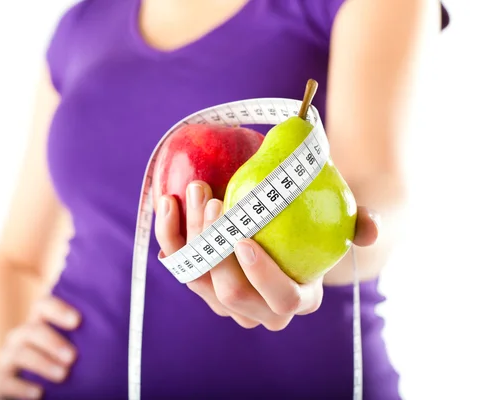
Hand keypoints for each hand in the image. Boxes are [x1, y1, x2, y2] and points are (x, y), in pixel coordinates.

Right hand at [0, 295, 80, 398]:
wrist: (27, 391)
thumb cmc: (57, 365)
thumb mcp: (69, 349)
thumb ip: (85, 337)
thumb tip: (125, 326)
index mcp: (38, 324)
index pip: (42, 306)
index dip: (58, 309)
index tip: (77, 321)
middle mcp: (20, 337)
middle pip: (32, 330)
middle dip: (53, 341)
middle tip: (73, 356)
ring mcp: (6, 359)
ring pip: (20, 353)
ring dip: (43, 363)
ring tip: (63, 375)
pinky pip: (5, 381)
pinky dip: (22, 387)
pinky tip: (39, 393)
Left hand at [155, 181, 378, 330]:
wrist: (272, 223)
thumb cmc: (308, 220)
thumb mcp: (338, 218)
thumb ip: (358, 224)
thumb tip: (370, 229)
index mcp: (294, 300)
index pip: (280, 300)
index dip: (262, 276)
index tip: (244, 238)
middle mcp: (256, 310)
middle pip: (231, 293)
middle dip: (218, 247)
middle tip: (215, 199)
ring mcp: (222, 301)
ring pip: (200, 278)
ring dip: (193, 233)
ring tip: (196, 189)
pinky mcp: (198, 283)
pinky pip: (180, 265)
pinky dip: (170, 235)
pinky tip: (169, 203)